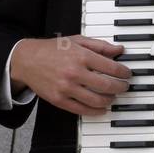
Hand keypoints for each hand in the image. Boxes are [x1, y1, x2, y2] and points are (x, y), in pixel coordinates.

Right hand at [10, 35, 131, 115]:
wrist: (26, 60)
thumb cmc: (52, 49)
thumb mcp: (76, 41)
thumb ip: (99, 45)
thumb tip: (119, 49)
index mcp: (81, 56)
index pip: (111, 67)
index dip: (124, 72)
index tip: (127, 74)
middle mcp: (75, 72)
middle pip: (107, 86)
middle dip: (120, 87)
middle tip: (124, 87)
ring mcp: (66, 88)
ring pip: (97, 100)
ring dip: (110, 100)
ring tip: (113, 97)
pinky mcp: (59, 100)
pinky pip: (82, 110)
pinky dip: (96, 111)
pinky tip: (102, 109)